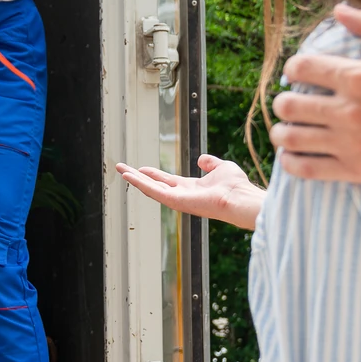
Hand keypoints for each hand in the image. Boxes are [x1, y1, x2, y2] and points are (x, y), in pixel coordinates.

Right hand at [116, 155, 266, 230]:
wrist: (239, 197)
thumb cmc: (235, 186)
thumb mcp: (221, 167)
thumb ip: (211, 163)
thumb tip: (201, 159)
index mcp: (191, 188)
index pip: (167, 181)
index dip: (154, 174)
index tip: (142, 168)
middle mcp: (182, 195)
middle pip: (155, 185)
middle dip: (138, 177)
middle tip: (122, 169)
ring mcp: (178, 200)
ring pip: (151, 189)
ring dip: (135, 180)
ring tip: (121, 171)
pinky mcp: (176, 201)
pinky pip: (155, 192)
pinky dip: (141, 184)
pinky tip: (130, 176)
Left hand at [270, 4, 360, 185]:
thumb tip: (340, 9)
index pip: (302, 68)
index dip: (294, 68)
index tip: (299, 72)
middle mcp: (352, 111)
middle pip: (289, 106)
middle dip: (285, 101)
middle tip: (292, 102)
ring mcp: (354, 145)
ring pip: (292, 139)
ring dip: (284, 132)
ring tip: (290, 129)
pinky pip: (307, 170)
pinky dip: (293, 162)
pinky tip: (297, 155)